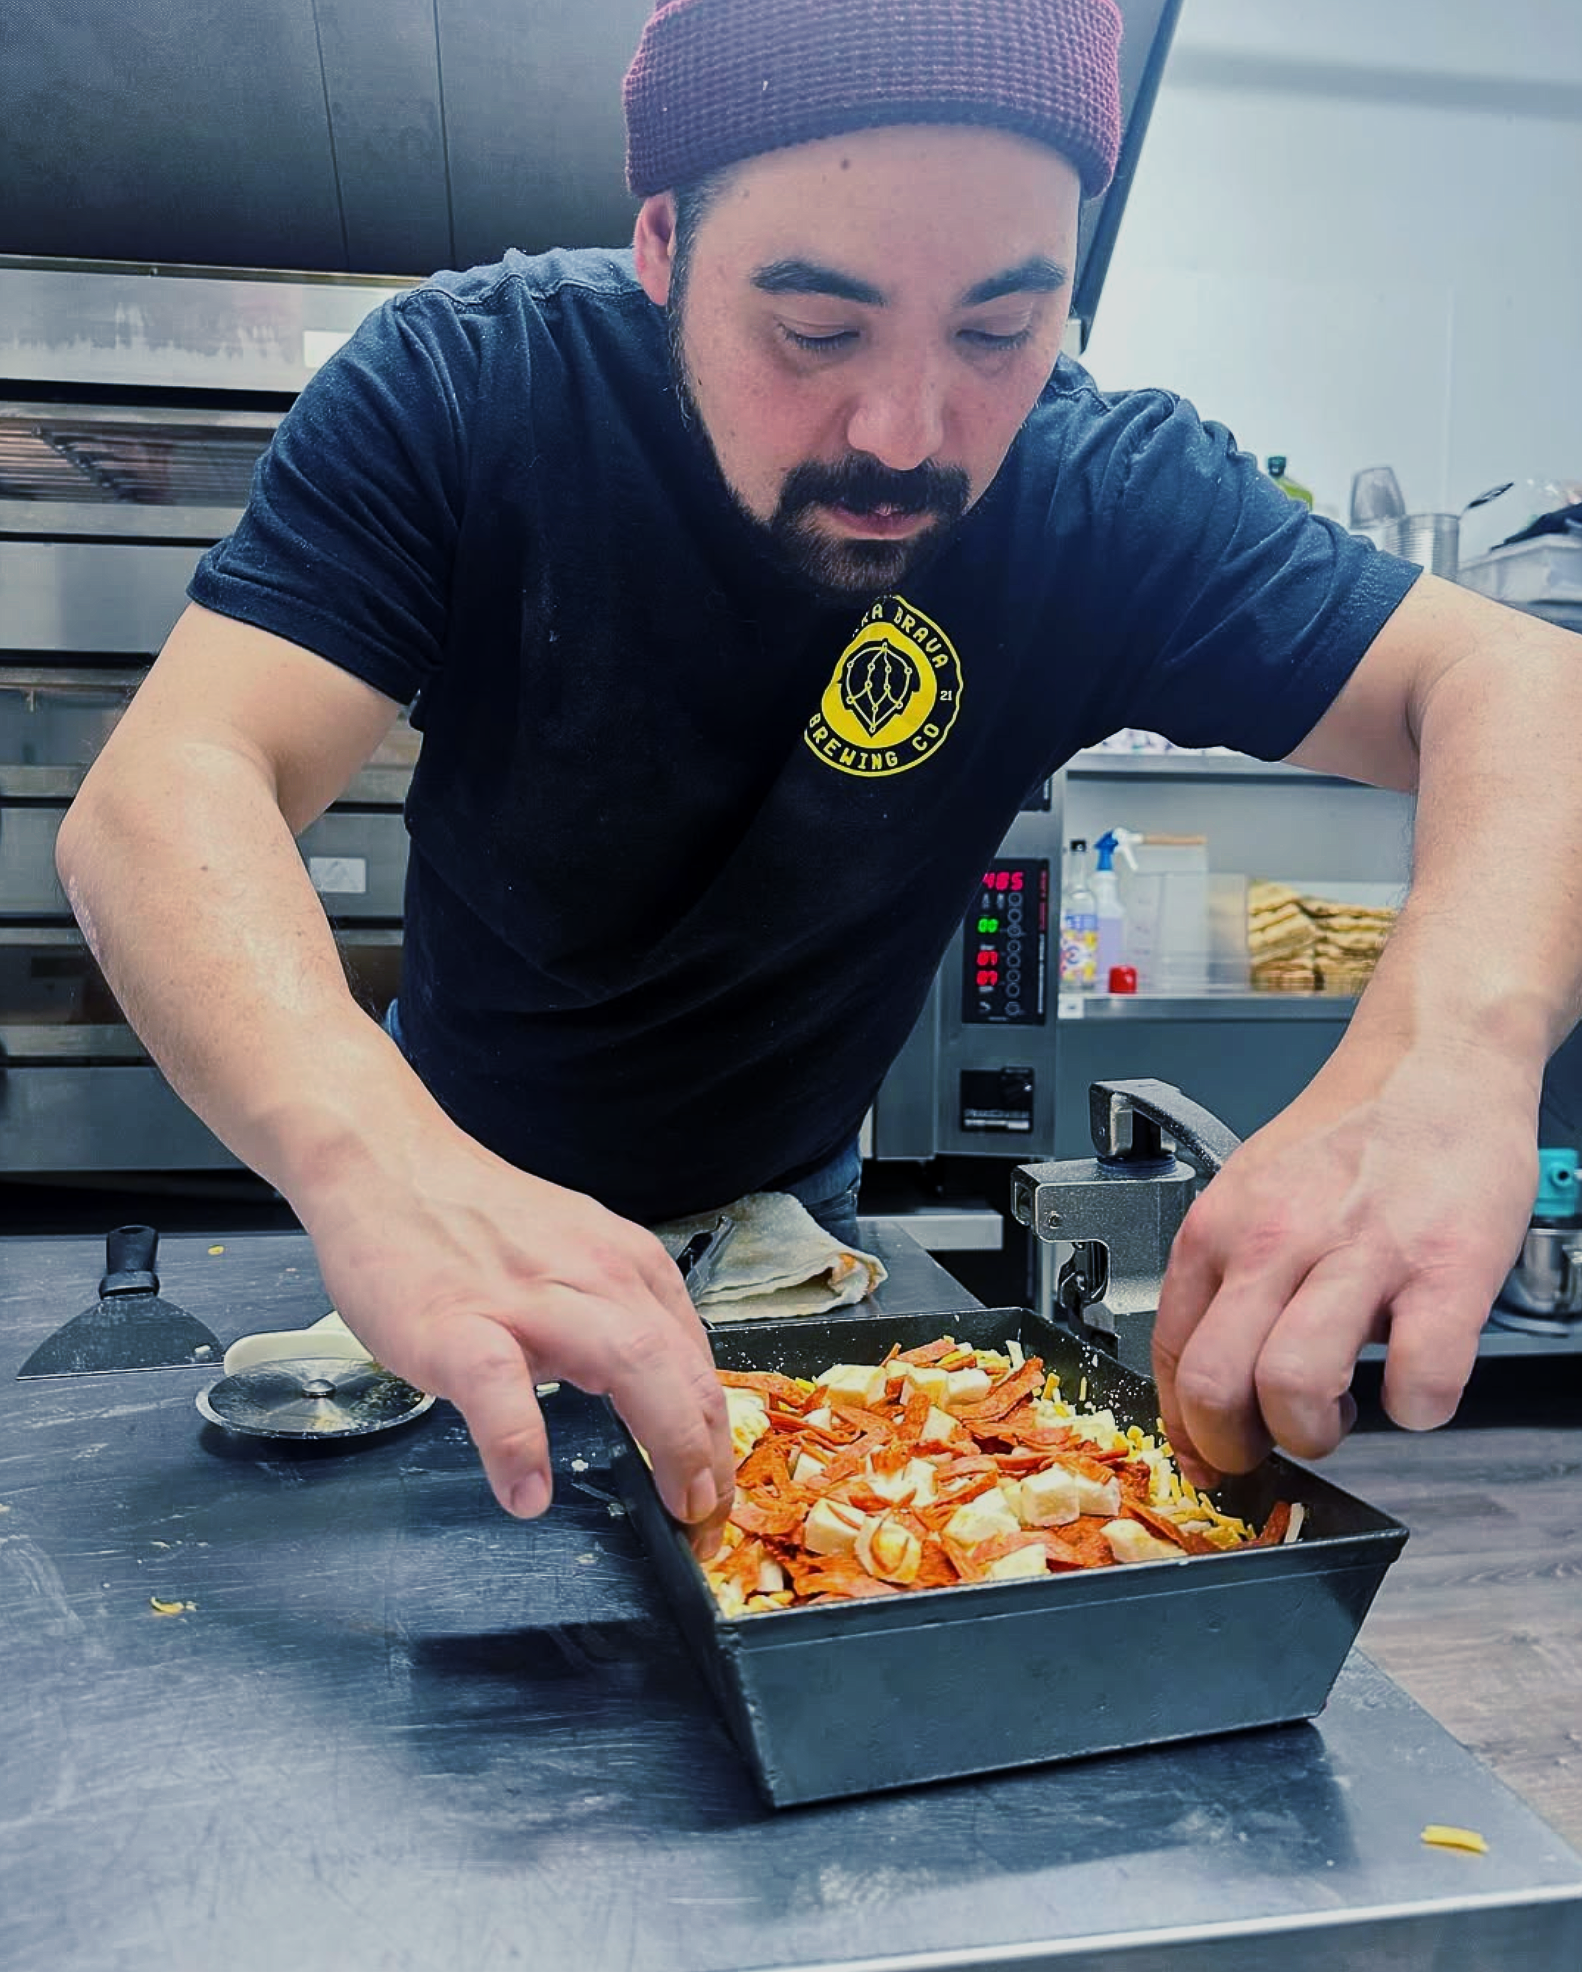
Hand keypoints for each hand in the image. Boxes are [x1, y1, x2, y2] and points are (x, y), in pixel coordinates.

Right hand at [297, 1128, 733, 1553]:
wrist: (388, 1164)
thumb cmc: (474, 1222)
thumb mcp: (574, 1256)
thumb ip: (615, 1315)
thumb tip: (647, 1391)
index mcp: (627, 1265)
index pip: (695, 1359)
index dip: (715, 1433)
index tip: (715, 1489)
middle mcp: (596, 1275)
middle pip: (682, 1369)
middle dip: (709, 1453)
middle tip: (707, 1520)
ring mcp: (529, 1300)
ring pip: (629, 1365)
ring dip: (666, 1444)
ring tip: (671, 1509)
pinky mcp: (458, 1324)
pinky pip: (499, 1389)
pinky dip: (519, 1443)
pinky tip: (526, 1491)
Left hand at [1151, 1042, 1536, 1486]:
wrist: (1434, 1060)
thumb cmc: (1348, 1136)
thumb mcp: (1252, 1192)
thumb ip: (1228, 1275)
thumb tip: (1210, 1377)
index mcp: (1219, 1228)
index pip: (1168, 1355)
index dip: (1187, 1427)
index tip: (1212, 1453)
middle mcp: (1275, 1239)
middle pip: (1214, 1385)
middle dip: (1239, 1447)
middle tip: (1274, 1444)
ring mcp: (1360, 1253)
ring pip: (1294, 1387)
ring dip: (1317, 1432)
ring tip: (1342, 1411)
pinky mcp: (1447, 1268)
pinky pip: (1421, 1378)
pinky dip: (1420, 1407)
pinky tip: (1417, 1384)